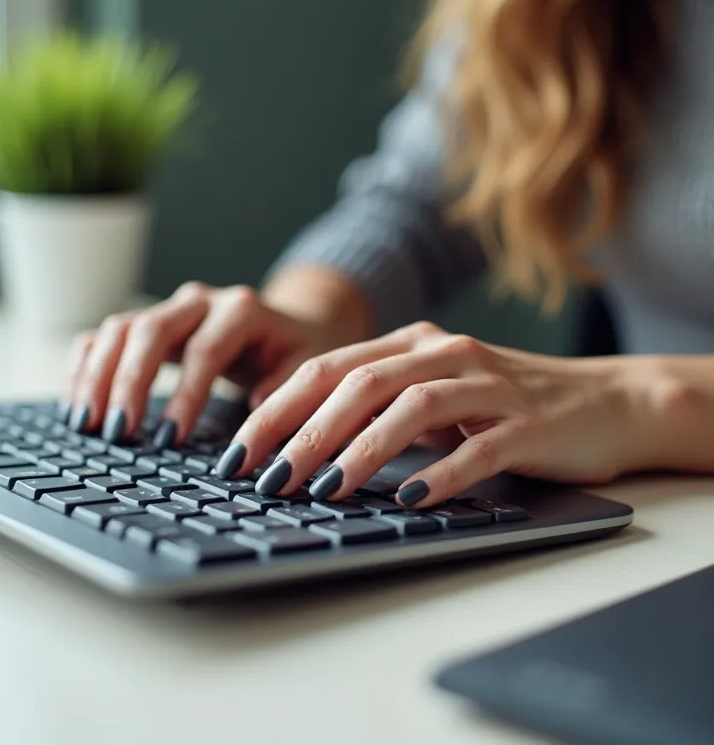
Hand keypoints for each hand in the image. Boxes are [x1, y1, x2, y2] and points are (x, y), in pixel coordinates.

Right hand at [65, 281, 350, 446]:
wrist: (284, 326)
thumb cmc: (294, 352)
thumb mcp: (306, 367)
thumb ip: (286, 387)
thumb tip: (256, 413)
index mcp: (242, 310)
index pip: (205, 350)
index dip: (184, 395)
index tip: (168, 439)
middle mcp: (200, 302)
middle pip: (151, 331)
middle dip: (129, 383)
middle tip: (117, 433)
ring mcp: (169, 309)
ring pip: (120, 328)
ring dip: (98, 376)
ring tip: (86, 423)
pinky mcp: (148, 323)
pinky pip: (105, 335)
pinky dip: (86, 366)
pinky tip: (77, 402)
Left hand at [224, 321, 654, 508]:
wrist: (606, 400)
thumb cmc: (505, 404)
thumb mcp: (434, 394)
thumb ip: (378, 407)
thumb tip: (301, 448)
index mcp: (412, 344)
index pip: (325, 369)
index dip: (275, 410)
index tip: (235, 453)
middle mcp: (445, 353)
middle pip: (359, 383)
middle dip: (302, 432)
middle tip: (263, 477)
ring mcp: (490, 384)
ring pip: (411, 407)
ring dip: (361, 450)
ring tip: (321, 490)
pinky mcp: (529, 422)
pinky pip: (479, 447)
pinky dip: (441, 472)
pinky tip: (411, 499)